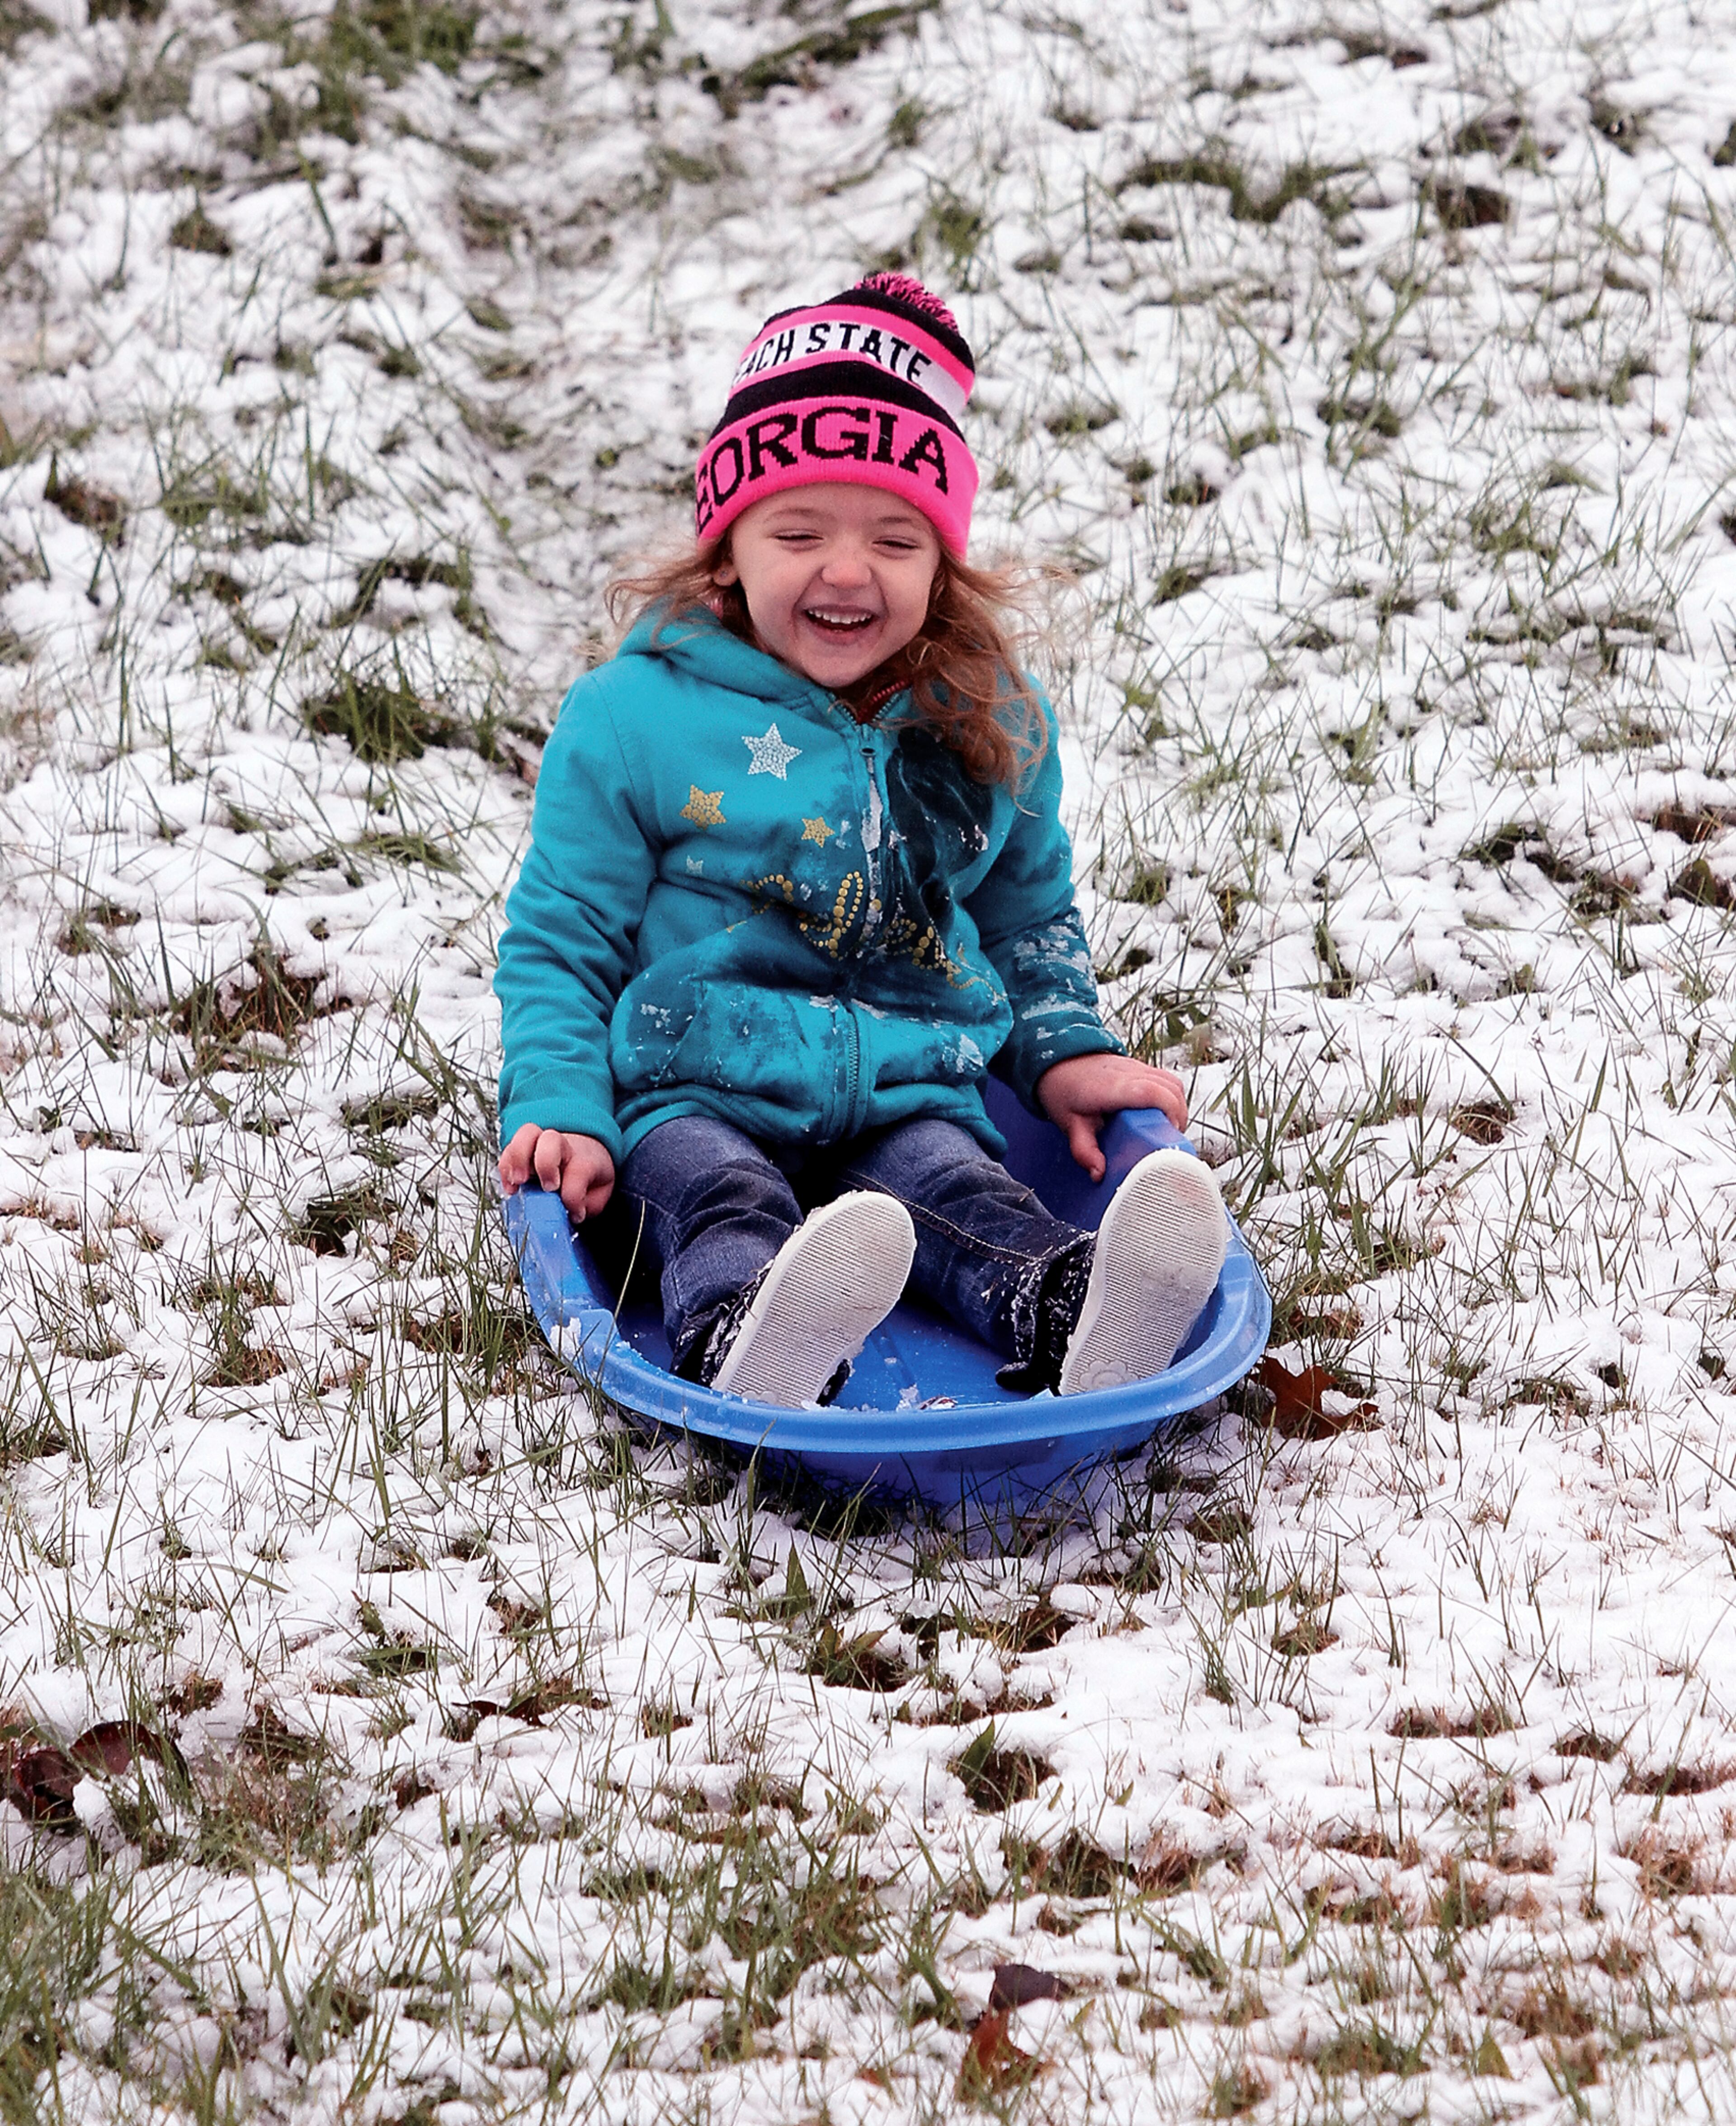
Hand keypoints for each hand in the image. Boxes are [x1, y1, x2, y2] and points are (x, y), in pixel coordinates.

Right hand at [498, 1125, 615, 1221]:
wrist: (586, 1152)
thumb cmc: (590, 1175)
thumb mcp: (598, 1194)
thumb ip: (587, 1204)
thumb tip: (571, 1214)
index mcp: (585, 1158)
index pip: (580, 1171)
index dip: (574, 1197)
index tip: (575, 1214)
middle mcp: (562, 1146)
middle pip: (551, 1139)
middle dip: (545, 1163)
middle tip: (545, 1187)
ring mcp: (541, 1144)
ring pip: (525, 1135)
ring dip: (517, 1160)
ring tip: (516, 1185)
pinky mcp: (523, 1150)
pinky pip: (509, 1150)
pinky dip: (505, 1168)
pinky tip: (511, 1188)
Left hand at [1036, 1053, 1188, 1181]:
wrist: (1058, 1060)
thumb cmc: (1064, 1091)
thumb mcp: (1069, 1124)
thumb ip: (1084, 1150)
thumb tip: (1099, 1174)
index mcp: (1112, 1088)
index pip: (1151, 1092)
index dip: (1169, 1112)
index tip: (1169, 1135)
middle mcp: (1129, 1073)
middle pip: (1171, 1089)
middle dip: (1178, 1117)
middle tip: (1168, 1141)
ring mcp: (1137, 1067)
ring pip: (1173, 1083)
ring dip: (1178, 1107)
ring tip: (1167, 1131)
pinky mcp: (1141, 1067)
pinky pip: (1168, 1080)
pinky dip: (1172, 1098)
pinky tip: (1162, 1116)